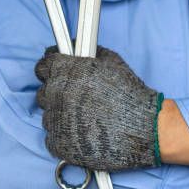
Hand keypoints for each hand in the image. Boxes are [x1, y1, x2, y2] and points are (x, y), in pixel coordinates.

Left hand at [35, 46, 160, 170]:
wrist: (145, 128)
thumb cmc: (130, 94)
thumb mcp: (111, 62)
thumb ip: (87, 52)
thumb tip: (72, 44)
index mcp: (65, 71)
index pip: (42, 67)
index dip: (51, 71)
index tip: (57, 76)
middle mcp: (56, 93)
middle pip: (43, 93)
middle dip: (57, 95)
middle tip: (77, 101)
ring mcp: (55, 120)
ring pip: (48, 116)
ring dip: (61, 117)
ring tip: (86, 120)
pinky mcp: (59, 143)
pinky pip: (52, 138)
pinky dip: (64, 137)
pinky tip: (83, 135)